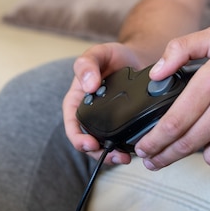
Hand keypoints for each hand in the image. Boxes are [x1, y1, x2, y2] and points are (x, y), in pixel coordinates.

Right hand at [63, 42, 144, 164]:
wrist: (136, 58)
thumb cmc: (112, 56)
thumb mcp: (97, 53)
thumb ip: (87, 65)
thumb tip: (88, 86)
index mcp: (77, 101)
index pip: (72, 126)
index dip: (78, 139)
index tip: (90, 144)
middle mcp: (90, 115)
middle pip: (89, 142)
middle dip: (99, 154)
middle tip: (115, 156)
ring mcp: (106, 122)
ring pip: (105, 145)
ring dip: (113, 155)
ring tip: (126, 157)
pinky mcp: (123, 125)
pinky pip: (122, 140)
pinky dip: (127, 147)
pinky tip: (136, 148)